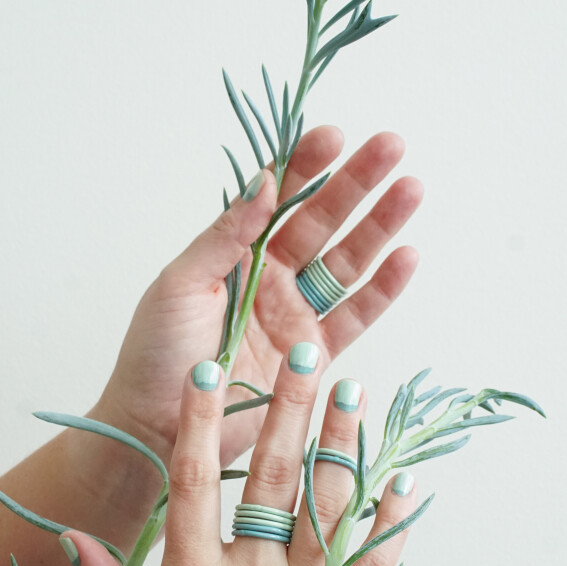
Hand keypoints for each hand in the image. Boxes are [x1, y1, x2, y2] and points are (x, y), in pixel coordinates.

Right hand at [64, 347, 417, 565]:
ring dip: (341, 447)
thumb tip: (73, 536)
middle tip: (303, 353)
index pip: (192, 481)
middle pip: (269, 476)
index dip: (198, 420)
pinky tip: (403, 483)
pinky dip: (391, 524)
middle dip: (286, 407)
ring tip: (352, 393)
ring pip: (327, 507)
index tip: (208, 371)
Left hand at [94, 127, 421, 468]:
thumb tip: (264, 182)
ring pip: (347, 261)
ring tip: (411, 190)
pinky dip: (383, 288)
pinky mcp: (314, 355)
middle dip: (357, 183)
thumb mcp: (180, 285)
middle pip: (322, 221)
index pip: (277, 199)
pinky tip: (407, 256)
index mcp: (233, 254)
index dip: (306, 166)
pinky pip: (355, 314)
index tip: (334, 137)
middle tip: (391, 146)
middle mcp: (269, 278)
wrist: (158, 428)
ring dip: (380, 225)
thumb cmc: (155, 356)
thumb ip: (225, 236)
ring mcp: (294, 315)